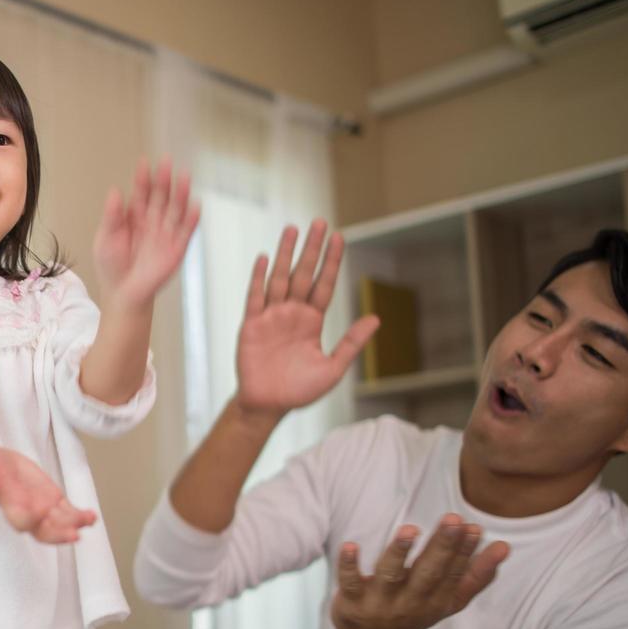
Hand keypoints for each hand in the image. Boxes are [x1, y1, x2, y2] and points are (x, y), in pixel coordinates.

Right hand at [0, 444, 96, 543]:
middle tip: (73, 534)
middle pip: (43, 530)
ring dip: (74, 524)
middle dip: (59, 533)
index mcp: (9, 507)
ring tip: (89, 520)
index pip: (20, 519)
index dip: (28, 519)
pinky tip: (91, 517)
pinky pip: (68, 512)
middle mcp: (27, 513)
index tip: (37, 515)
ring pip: (59, 523)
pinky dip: (80, 516)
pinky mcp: (52, 500)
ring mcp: (42, 509)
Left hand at [93, 157, 199, 310]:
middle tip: (167, 162)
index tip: (144, 162)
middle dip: (164, 180)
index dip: (143, 178)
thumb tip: (115, 191)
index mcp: (135, 216)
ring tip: (185, 177)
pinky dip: (191, 220)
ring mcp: (166, 234)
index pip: (141, 193)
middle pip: (160, 197)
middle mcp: (153, 222)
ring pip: (176, 210)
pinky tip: (195, 205)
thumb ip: (111, 216)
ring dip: (181, 194)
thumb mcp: (105, 239)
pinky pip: (185, 232)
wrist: (123, 293)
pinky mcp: (176, 249)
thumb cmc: (112, 266)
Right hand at [237, 220, 379, 417]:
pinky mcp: (251, 325)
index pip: (324, 285)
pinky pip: (255, 297)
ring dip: (286, 254)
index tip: (339, 237)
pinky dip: (259, 278)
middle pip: (304, 274)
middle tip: (319, 222)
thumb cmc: (300, 391)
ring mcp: (271, 317)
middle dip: (312, 249)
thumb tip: (376, 319)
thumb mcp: (333, 368)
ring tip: (292, 229)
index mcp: (312, 321)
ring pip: (280, 279)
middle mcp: (292, 313)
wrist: (268, 405)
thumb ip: (351, 343)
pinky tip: (265, 259)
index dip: (331, 262)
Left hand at [332, 517, 509, 628]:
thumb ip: (477, 575)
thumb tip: (505, 547)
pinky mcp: (351, 603)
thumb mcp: (449, 600)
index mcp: (436, 600)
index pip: (453, 573)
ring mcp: (379, 603)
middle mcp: (410, 602)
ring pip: (390, 576)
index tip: (474, 527)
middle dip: (442, 546)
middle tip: (453, 519)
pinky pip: (348, 583)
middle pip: (428, 573)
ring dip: (399, 553)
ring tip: (409, 530)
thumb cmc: (416, 613)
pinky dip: (349, 565)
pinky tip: (351, 545)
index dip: (464, 551)